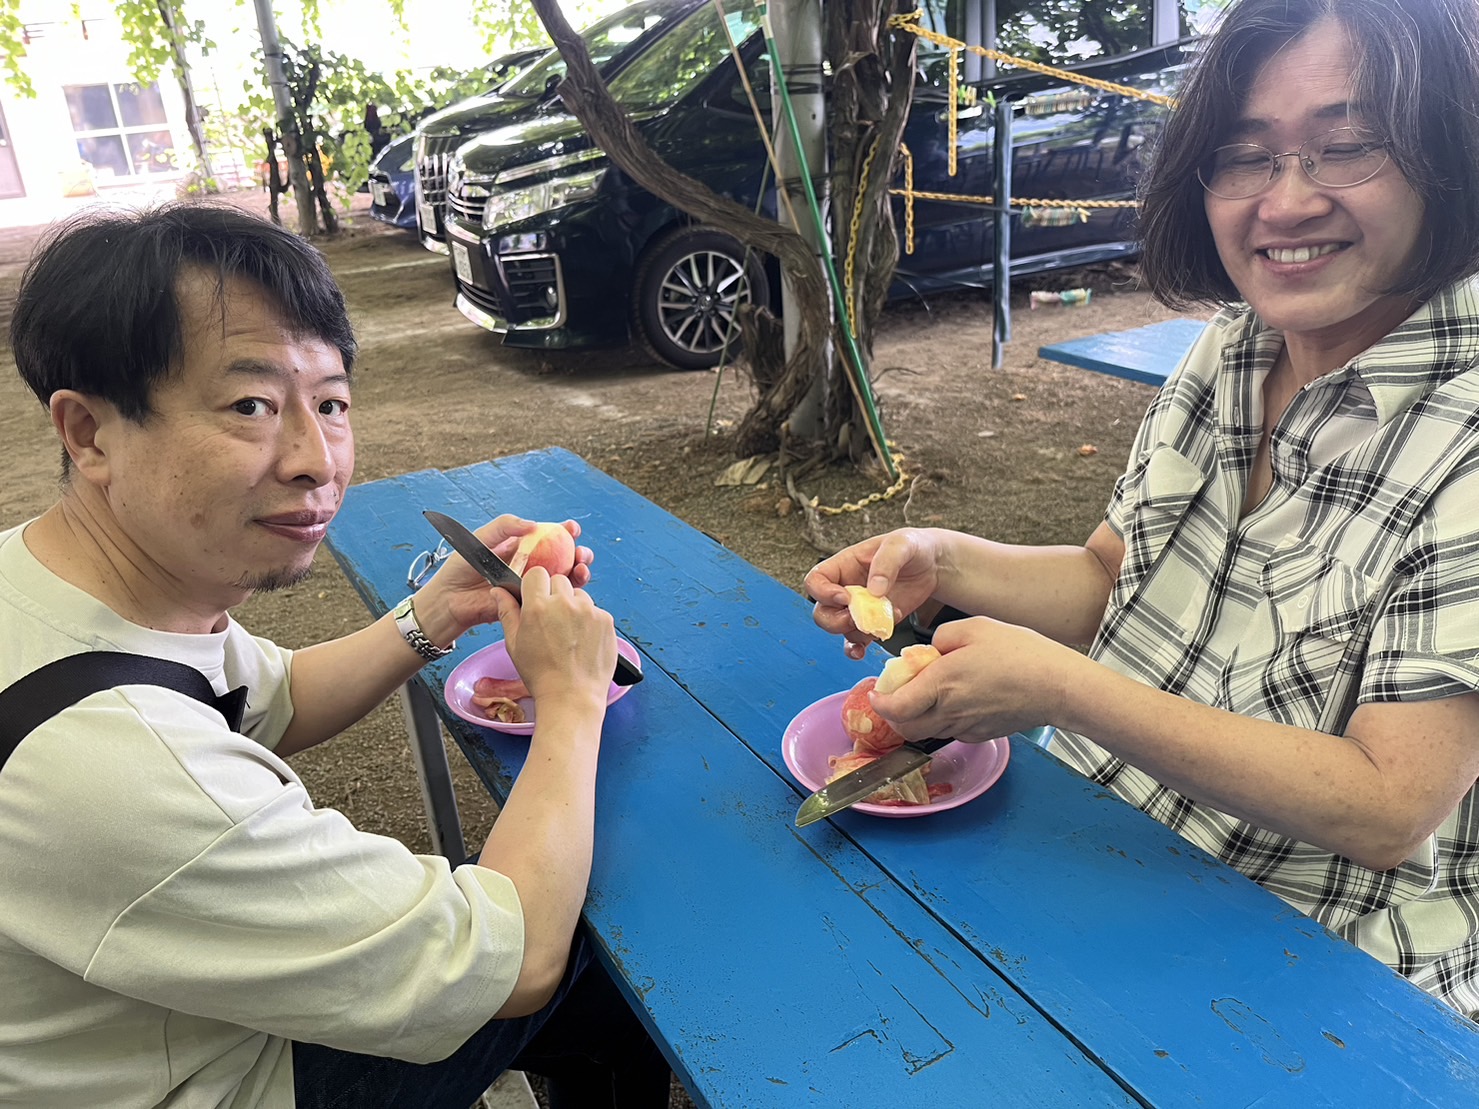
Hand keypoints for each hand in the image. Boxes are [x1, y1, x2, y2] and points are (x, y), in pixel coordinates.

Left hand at [417, 516, 593, 644]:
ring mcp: (531, 586)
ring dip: (579, 573)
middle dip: (580, 554)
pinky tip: (570, 589)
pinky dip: (565, 595)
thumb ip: (505, 526)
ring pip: (563, 580)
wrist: (448, 599)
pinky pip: (550, 601)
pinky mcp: (528, 605)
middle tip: (582, 553)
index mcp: (521, 548)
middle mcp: (530, 566)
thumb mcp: (481, 538)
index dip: (565, 532)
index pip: (550, 537)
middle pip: (564, 559)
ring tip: (582, 569)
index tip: (572, 529)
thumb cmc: (460, 567)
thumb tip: (535, 525)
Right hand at [491, 568, 616, 714]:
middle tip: (552, 621)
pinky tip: (583, 641)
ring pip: (579, 595)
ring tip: (569, 634)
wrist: (572, 697)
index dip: (535, 585)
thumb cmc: (541, 675)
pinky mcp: (606, 620)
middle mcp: (565, 603)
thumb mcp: (514, 644)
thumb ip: (507, 612)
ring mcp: (589, 611)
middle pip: (559, 581)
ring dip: (573, 607)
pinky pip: (595, 610)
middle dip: (554, 596)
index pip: (537, 573)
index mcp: (538, 607)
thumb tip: (498, 591)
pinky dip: (590, 620)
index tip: (536, 598)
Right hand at [804, 529, 945, 659]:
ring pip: (839, 629)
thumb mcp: (901, 544)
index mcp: (844, 565)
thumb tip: (874, 590)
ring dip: (855, 633)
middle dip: (835, 620)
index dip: (822, 592)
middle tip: (857, 617)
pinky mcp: (873, 623)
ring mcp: (859, 608)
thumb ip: (886, 563)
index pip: (815, 580)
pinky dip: (856, 649)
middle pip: (822, 612)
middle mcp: (846, 588)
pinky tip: (863, 652)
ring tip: (880, 624)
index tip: (844, 597)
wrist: (932, 565)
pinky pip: (856, 641)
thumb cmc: (912, 547)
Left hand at [868, 615, 1071, 742]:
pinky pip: (951, 731)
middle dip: (893, 715)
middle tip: (895, 695)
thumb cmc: (1020, 653)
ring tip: (925, 694)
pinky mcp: (982, 734)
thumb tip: (929, 652)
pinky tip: (955, 700)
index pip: (895, 708)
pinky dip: (942, 720)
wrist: (1058, 686)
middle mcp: (950, 711)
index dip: (880, 703)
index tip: (876, 692)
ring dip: (917, 718)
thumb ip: (942, 638)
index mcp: (942, 683)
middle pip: (905, 728)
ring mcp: (966, 727)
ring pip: (927, 732)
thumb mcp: (974, 627)